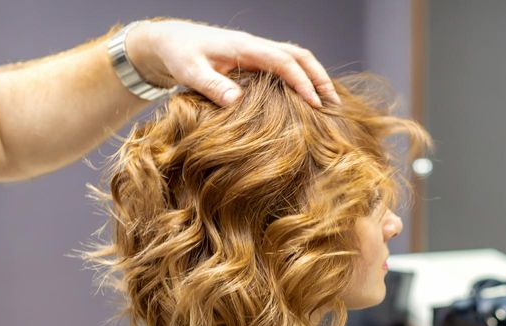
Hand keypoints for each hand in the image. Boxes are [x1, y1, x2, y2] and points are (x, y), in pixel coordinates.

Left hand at [126, 19, 340, 106]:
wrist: (169, 41)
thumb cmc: (178, 55)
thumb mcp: (189, 72)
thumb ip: (212, 86)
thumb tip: (237, 102)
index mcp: (245, 47)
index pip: (283, 62)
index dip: (302, 82)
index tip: (316, 104)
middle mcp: (256, 46)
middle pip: (299, 56)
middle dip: (320, 78)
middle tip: (335, 104)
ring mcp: (257, 51)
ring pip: (297, 58)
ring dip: (315, 77)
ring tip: (329, 102)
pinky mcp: (255, 59)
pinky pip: (287, 65)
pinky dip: (303, 78)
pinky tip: (307, 98)